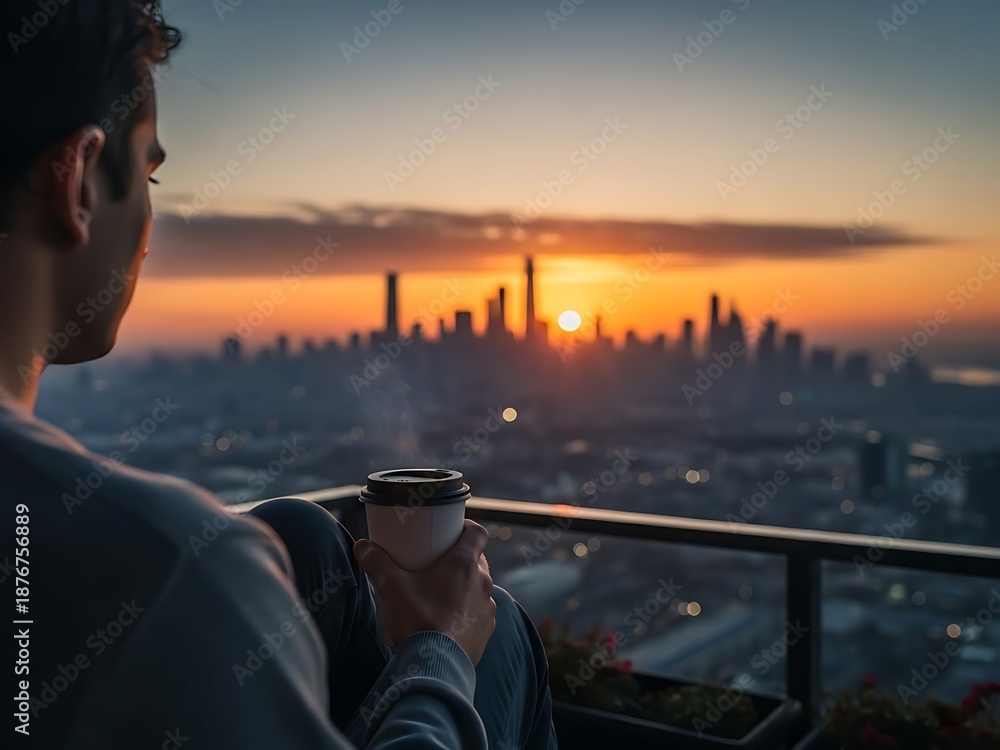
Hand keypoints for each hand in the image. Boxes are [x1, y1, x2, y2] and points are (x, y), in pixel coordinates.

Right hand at [354, 520, 496, 665]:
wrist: (435, 668)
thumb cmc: (417, 621)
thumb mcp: (391, 588)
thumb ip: (377, 563)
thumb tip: (362, 546)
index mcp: (464, 564)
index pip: (477, 533)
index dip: (467, 528)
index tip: (453, 531)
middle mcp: (482, 582)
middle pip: (478, 560)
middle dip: (462, 558)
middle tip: (440, 563)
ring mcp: (488, 607)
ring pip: (479, 587)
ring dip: (466, 586)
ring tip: (444, 593)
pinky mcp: (487, 630)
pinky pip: (480, 612)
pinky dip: (469, 611)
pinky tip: (450, 619)